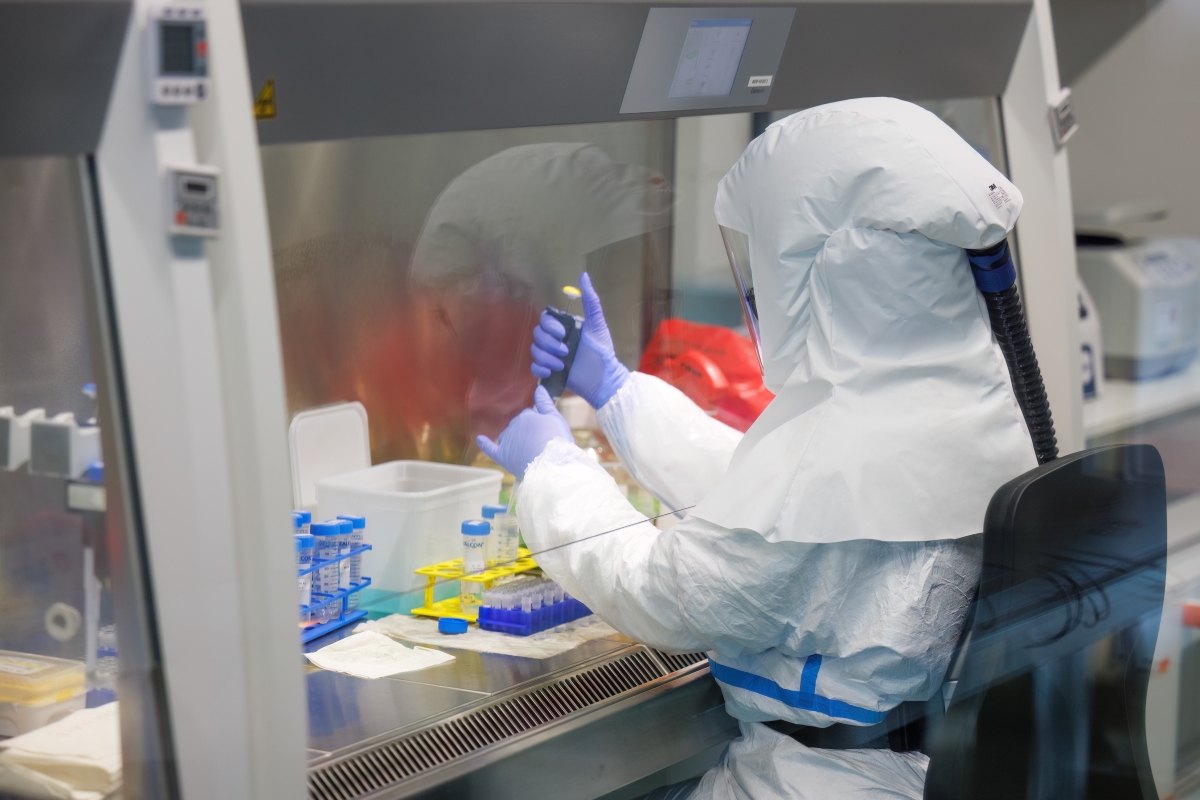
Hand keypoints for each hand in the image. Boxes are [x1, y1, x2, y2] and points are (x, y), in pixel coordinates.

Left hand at [476, 386, 573, 479]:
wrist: (550, 464)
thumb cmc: (556, 440)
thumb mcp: (555, 418)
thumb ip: (545, 403)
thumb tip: (539, 388)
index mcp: (526, 415)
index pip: (529, 415)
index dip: (537, 423)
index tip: (545, 431)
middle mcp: (513, 426)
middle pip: (518, 425)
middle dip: (526, 431)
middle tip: (540, 442)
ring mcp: (506, 441)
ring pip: (507, 436)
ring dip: (513, 439)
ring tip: (527, 449)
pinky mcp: (502, 456)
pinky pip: (490, 448)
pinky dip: (484, 443)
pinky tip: (480, 439)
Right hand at [530, 272, 629, 407]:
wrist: (602, 378)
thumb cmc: (602, 351)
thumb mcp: (597, 324)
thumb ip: (590, 301)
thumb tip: (583, 275)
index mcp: (565, 328)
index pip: (545, 320)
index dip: (550, 326)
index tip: (563, 334)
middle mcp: (556, 340)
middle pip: (537, 335)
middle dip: (549, 344)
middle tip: (566, 352)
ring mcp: (551, 355)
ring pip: (535, 350)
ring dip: (546, 358)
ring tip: (562, 365)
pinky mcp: (549, 371)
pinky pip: (534, 367)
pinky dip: (540, 369)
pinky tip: (552, 372)